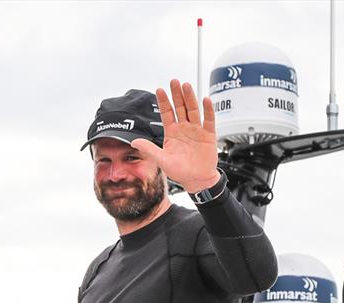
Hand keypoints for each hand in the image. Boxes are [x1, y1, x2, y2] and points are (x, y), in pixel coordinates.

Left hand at [131, 79, 219, 193]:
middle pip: (180, 107)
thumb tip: (134, 142)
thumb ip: (149, 149)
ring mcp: (196, 130)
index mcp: (172, 132)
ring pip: (193, 110)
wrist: (197, 180)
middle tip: (174, 81)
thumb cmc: (180, 171)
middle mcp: (184, 128)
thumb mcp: (162, 160)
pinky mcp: (208, 134)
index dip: (163, 101)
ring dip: (190, 98)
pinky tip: (206, 100)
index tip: (159, 89)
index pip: (167, 113)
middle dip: (176, 94)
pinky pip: (209, 120)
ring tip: (186, 86)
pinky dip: (208, 110)